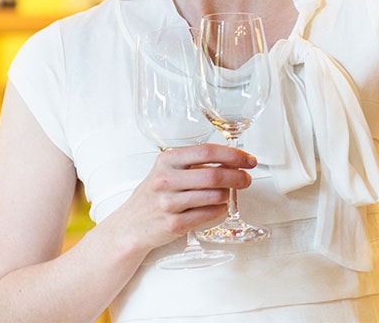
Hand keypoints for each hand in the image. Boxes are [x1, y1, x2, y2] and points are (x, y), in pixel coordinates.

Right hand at [110, 143, 256, 254]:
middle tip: (247, 178)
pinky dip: (219, 210)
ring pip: (214, 196)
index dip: (233, 155)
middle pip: (214, 175)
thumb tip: (232, 160)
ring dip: (228, 194)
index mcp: (167, 160)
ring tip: (229, 193)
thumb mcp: (167, 170)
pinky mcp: (174, 224)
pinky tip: (219, 207)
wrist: (130, 226)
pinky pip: (208, 215)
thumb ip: (194, 163)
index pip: (207, 151)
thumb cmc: (154, 194)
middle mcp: (166, 180)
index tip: (249, 159)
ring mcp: (169, 203)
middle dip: (237, 176)